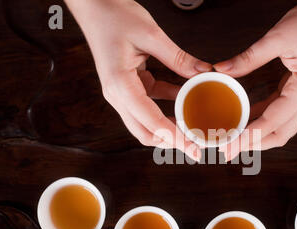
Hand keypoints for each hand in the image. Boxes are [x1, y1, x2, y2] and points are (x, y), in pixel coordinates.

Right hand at [65, 0, 211, 160]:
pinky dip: (166, 107)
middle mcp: (117, 95)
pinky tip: (184, 101)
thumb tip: (202, 73)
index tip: (193, 146)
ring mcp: (121, 93)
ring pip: (146, 123)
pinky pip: (149, 105)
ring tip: (192, 128)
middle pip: (145, 132)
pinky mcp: (128, 87)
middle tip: (195, 144)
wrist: (93, 7)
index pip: (151, 122)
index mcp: (120, 85)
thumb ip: (178, 58)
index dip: (174, 137)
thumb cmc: (113, 16)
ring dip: (169, 127)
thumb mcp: (151, 35)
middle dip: (171, 141)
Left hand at [215, 0, 296, 160]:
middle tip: (229, 150)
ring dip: (259, 136)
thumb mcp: (279, 37)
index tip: (229, 144)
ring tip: (235, 139)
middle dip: (253, 145)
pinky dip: (264, 120)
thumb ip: (249, 57)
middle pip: (280, 134)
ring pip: (282, 128)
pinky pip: (282, 113)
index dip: (249, 136)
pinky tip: (247, 118)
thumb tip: (222, 70)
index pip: (272, 121)